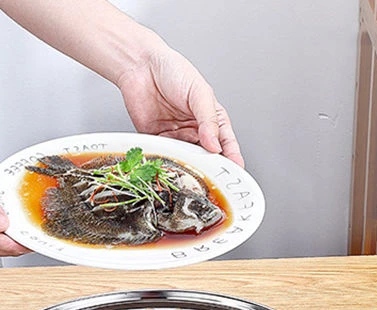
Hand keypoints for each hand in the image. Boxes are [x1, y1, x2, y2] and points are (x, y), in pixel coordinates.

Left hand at [116, 46, 243, 166]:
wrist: (140, 67)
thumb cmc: (172, 71)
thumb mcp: (199, 92)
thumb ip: (208, 119)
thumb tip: (215, 144)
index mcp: (211, 117)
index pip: (225, 141)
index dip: (232, 156)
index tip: (236, 170)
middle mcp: (195, 130)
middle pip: (207, 156)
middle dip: (211, 166)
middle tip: (214, 175)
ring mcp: (177, 137)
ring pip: (187, 159)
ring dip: (190, 166)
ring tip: (193, 170)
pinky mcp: (158, 141)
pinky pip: (166, 156)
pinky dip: (170, 162)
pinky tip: (173, 163)